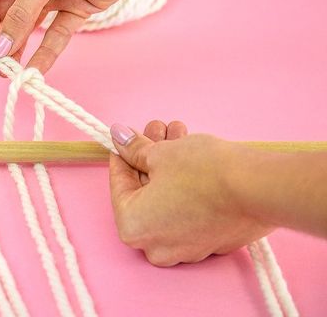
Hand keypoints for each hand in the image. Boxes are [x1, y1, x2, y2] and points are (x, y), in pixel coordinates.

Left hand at [109, 121, 271, 266]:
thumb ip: (134, 149)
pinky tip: (193, 152)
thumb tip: (119, 137)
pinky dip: (187, 183)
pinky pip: (189, 210)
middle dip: (149, 156)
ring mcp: (187, 248)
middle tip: (154, 130)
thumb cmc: (203, 173)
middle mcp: (157, 247)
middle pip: (145, 192)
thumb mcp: (159, 154)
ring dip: (169, 165)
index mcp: (133, 228)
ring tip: (177, 133)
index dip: (122, 155)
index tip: (124, 139)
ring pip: (168, 198)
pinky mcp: (213, 241)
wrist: (259, 189)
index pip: (119, 185)